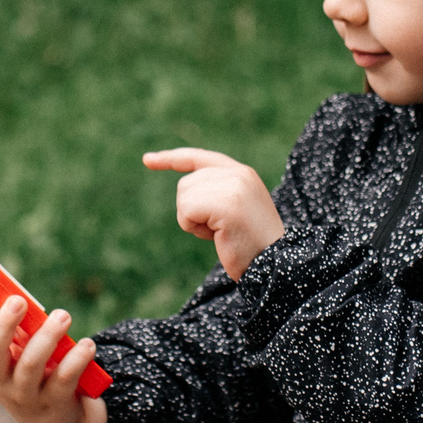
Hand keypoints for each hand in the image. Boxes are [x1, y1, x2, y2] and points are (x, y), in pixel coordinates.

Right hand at [0, 289, 107, 422]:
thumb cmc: (33, 375)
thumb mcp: (17, 356)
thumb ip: (13, 329)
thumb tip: (8, 291)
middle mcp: (1, 382)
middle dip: (5, 325)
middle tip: (19, 300)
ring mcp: (26, 396)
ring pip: (31, 365)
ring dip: (47, 337)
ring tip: (63, 315)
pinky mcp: (54, 404)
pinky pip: (64, 379)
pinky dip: (77, 359)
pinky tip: (88, 345)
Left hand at [142, 148, 284, 280]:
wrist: (275, 264)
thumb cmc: (251, 245)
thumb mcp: (235, 210)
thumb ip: (216, 192)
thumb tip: (186, 188)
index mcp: (242, 173)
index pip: (199, 158)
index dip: (171, 159)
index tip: (147, 160)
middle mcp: (238, 173)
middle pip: (186, 184)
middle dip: (192, 211)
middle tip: (219, 229)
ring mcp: (233, 185)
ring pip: (184, 196)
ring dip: (193, 221)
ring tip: (221, 232)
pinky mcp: (226, 202)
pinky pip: (186, 210)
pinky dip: (193, 227)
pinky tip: (217, 235)